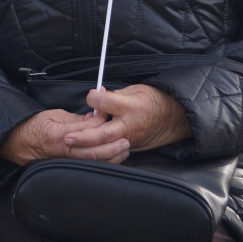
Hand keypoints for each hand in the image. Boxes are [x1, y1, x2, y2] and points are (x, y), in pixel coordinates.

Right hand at [0, 109, 129, 165]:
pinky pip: (88, 166)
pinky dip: (103, 163)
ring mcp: (66, 162)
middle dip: (112, 147)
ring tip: (124, 150)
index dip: (101, 125)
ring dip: (112, 157)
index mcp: (61, 136)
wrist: (17, 142)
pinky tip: (113, 158)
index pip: (87, 132)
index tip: (109, 116)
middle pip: (94, 153)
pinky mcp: (67, 166)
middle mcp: (64, 152)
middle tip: (125, 140)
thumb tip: (95, 118)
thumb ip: (76, 119)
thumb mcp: (54, 115)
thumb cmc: (34, 127)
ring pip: (93, 163)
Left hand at [66, 84, 191, 152]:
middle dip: (83, 137)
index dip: (93, 98)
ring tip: (71, 145)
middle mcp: (130, 125)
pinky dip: (99, 151)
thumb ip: (114, 95)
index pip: (105, 103)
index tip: (90, 96)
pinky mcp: (131, 148)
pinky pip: (113, 151)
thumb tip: (97, 94)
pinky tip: (85, 150)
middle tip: (67, 137)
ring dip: (87, 147)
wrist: (175, 118)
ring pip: (106, 147)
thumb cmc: (154, 100)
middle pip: (103, 134)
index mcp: (130, 107)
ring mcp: (131, 139)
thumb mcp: (135, 90)